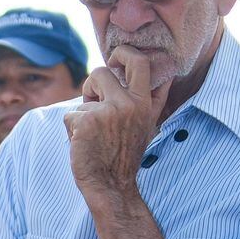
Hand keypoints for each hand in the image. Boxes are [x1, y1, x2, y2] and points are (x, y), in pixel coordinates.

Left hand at [63, 46, 156, 200]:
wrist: (111, 185)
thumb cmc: (124, 154)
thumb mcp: (147, 125)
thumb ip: (155, 100)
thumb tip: (168, 75)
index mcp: (145, 103)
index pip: (140, 62)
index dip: (124, 53)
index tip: (116, 60)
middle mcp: (130, 104)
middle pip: (102, 70)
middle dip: (93, 81)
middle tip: (93, 97)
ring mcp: (108, 112)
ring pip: (85, 91)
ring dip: (83, 106)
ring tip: (91, 128)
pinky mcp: (87, 121)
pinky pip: (71, 113)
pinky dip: (72, 128)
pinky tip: (83, 143)